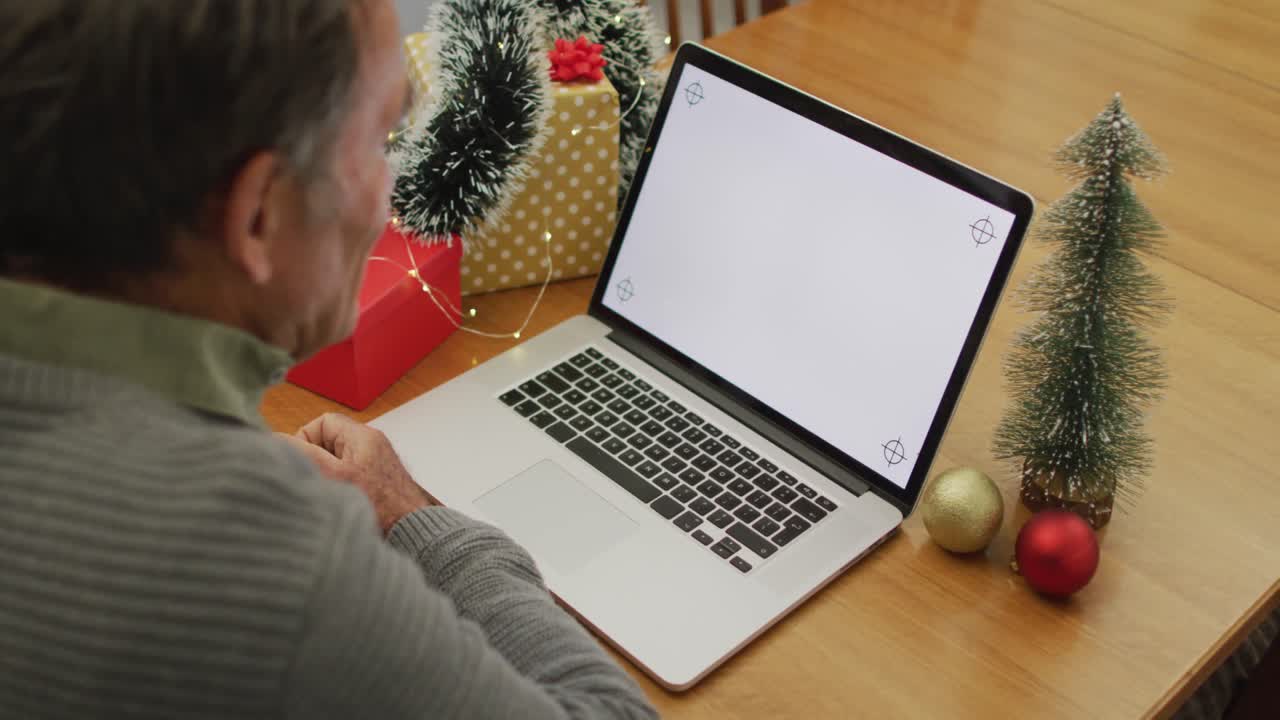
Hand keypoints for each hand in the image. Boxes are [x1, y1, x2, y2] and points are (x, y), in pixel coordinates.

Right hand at [278, 413, 431, 533]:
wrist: (412, 531)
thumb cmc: (382, 506)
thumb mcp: (334, 475)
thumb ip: (304, 454)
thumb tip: (275, 439)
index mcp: (362, 436)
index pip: (322, 422)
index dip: (304, 439)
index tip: (301, 461)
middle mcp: (370, 446)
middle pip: (326, 442)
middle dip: (314, 461)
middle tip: (315, 481)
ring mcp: (374, 465)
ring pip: (335, 462)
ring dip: (325, 477)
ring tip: (329, 495)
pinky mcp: (376, 482)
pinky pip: (347, 477)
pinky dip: (338, 488)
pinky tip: (339, 504)